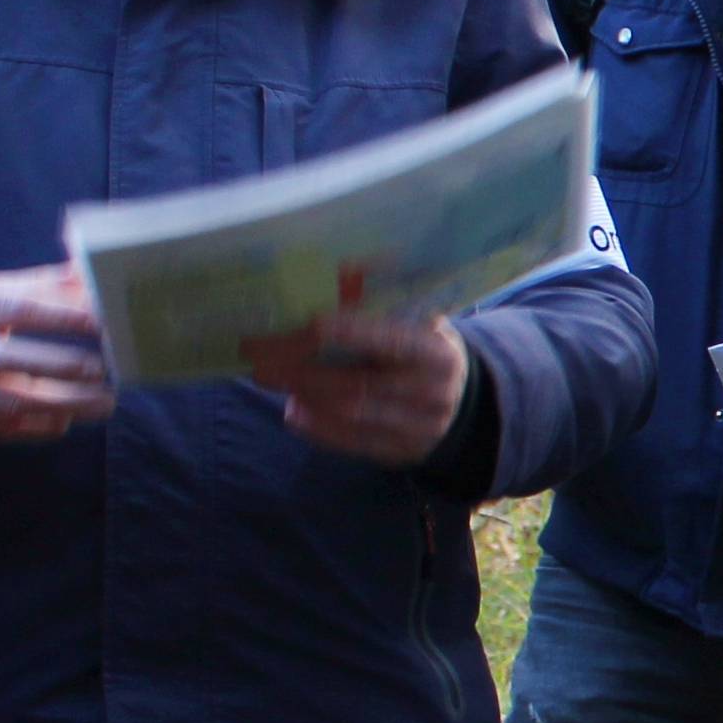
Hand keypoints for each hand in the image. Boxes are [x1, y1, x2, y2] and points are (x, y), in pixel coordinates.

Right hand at [0, 262, 116, 442]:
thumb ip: (39, 285)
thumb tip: (90, 273)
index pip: (18, 309)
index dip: (60, 315)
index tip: (102, 321)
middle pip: (14, 359)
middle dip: (66, 366)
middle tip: (109, 369)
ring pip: (14, 403)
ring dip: (65, 405)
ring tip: (105, 403)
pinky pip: (4, 429)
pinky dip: (39, 427)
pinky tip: (67, 420)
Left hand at [243, 308, 472, 465]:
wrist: (463, 401)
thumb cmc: (424, 348)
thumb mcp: (418, 322)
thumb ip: (383, 303)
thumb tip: (339, 269)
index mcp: (436, 352)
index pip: (386, 340)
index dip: (342, 331)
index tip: (299, 322)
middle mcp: (432, 393)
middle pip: (357, 384)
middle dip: (301, 370)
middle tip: (258, 358)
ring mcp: (420, 428)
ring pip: (351, 415)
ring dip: (304, 395)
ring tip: (270, 378)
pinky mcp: (403, 452)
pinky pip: (353, 444)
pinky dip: (317, 428)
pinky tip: (294, 410)